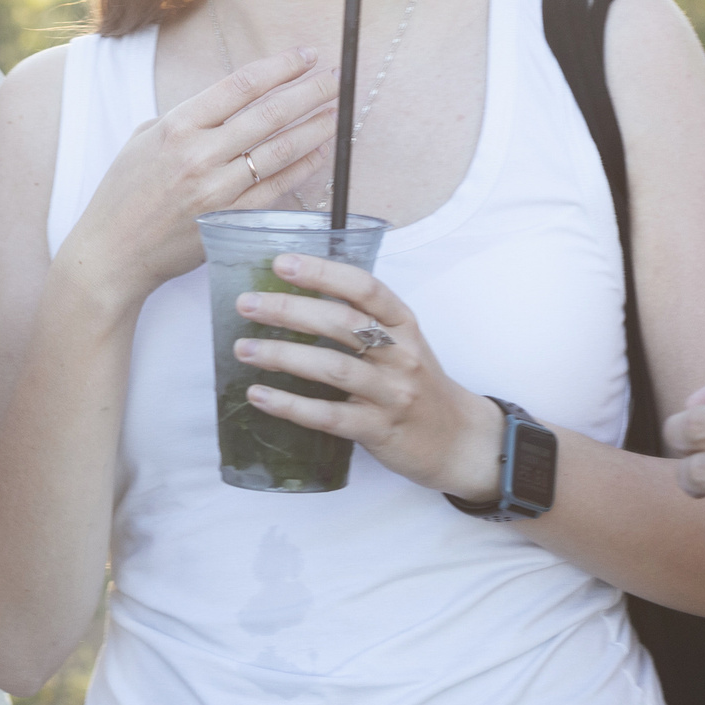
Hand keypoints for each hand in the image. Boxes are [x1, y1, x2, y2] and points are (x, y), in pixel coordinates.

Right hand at [57, 50, 338, 300]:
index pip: (240, 85)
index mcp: (177, 126)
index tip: (304, 56)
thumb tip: (221, 104)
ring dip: (314, 127)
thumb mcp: (143, 140)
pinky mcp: (230, 220)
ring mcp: (217, 189)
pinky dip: (302, 167)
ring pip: (279, 150)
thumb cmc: (123, 194)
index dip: (279, 67)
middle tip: (334, 78)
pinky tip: (320, 152)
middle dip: (308, 92)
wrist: (113, 251)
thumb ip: (182, 119)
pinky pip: (276, 188)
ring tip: (338, 110)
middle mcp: (200, 154)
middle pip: (268, 113)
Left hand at [233, 252, 504, 499]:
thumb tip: (294, 298)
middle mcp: (401, 354)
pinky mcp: (379, 430)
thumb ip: (362, 321)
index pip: (365, 288)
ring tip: (243, 349)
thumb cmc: (418, 384)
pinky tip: (259, 396)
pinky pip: (329, 417)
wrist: (460, 441)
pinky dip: (291, 406)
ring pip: (333, 368)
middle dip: (289, 310)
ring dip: (283, 356)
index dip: (323, 273)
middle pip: (342, 324)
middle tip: (246, 304)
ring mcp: (392, 393)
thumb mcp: (402, 343)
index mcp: (404, 324)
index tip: (283, 263)